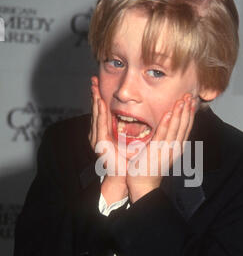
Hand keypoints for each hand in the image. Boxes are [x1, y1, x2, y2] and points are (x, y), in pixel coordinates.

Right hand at [89, 76, 127, 198]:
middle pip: (96, 110)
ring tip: (94, 87)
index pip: (102, 111)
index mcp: (105, 133)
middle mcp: (99, 134)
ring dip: (95, 100)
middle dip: (94, 94)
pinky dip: (100, 113)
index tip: (100, 84)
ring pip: (97, 115)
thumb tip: (136, 117)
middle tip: (93, 79)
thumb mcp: (129, 140)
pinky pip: (100, 125)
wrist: (125, 176)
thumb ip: (129, 128)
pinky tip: (99, 103)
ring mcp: (98, 139)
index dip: (100, 97)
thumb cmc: (128, 160)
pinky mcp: (100, 144)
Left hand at [126, 93, 197, 202]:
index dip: (189, 113)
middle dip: (188, 110)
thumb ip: (163, 139)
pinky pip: (163, 135)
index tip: (192, 101)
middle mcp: (175, 148)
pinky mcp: (156, 152)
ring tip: (183, 100)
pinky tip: (169, 113)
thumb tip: (164, 126)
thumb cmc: (147, 168)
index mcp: (176, 147)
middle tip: (191, 95)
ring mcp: (167, 150)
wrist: (142, 185)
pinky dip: (167, 123)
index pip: (186, 127)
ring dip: (180, 113)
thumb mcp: (159, 150)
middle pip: (184, 126)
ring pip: (176, 128)